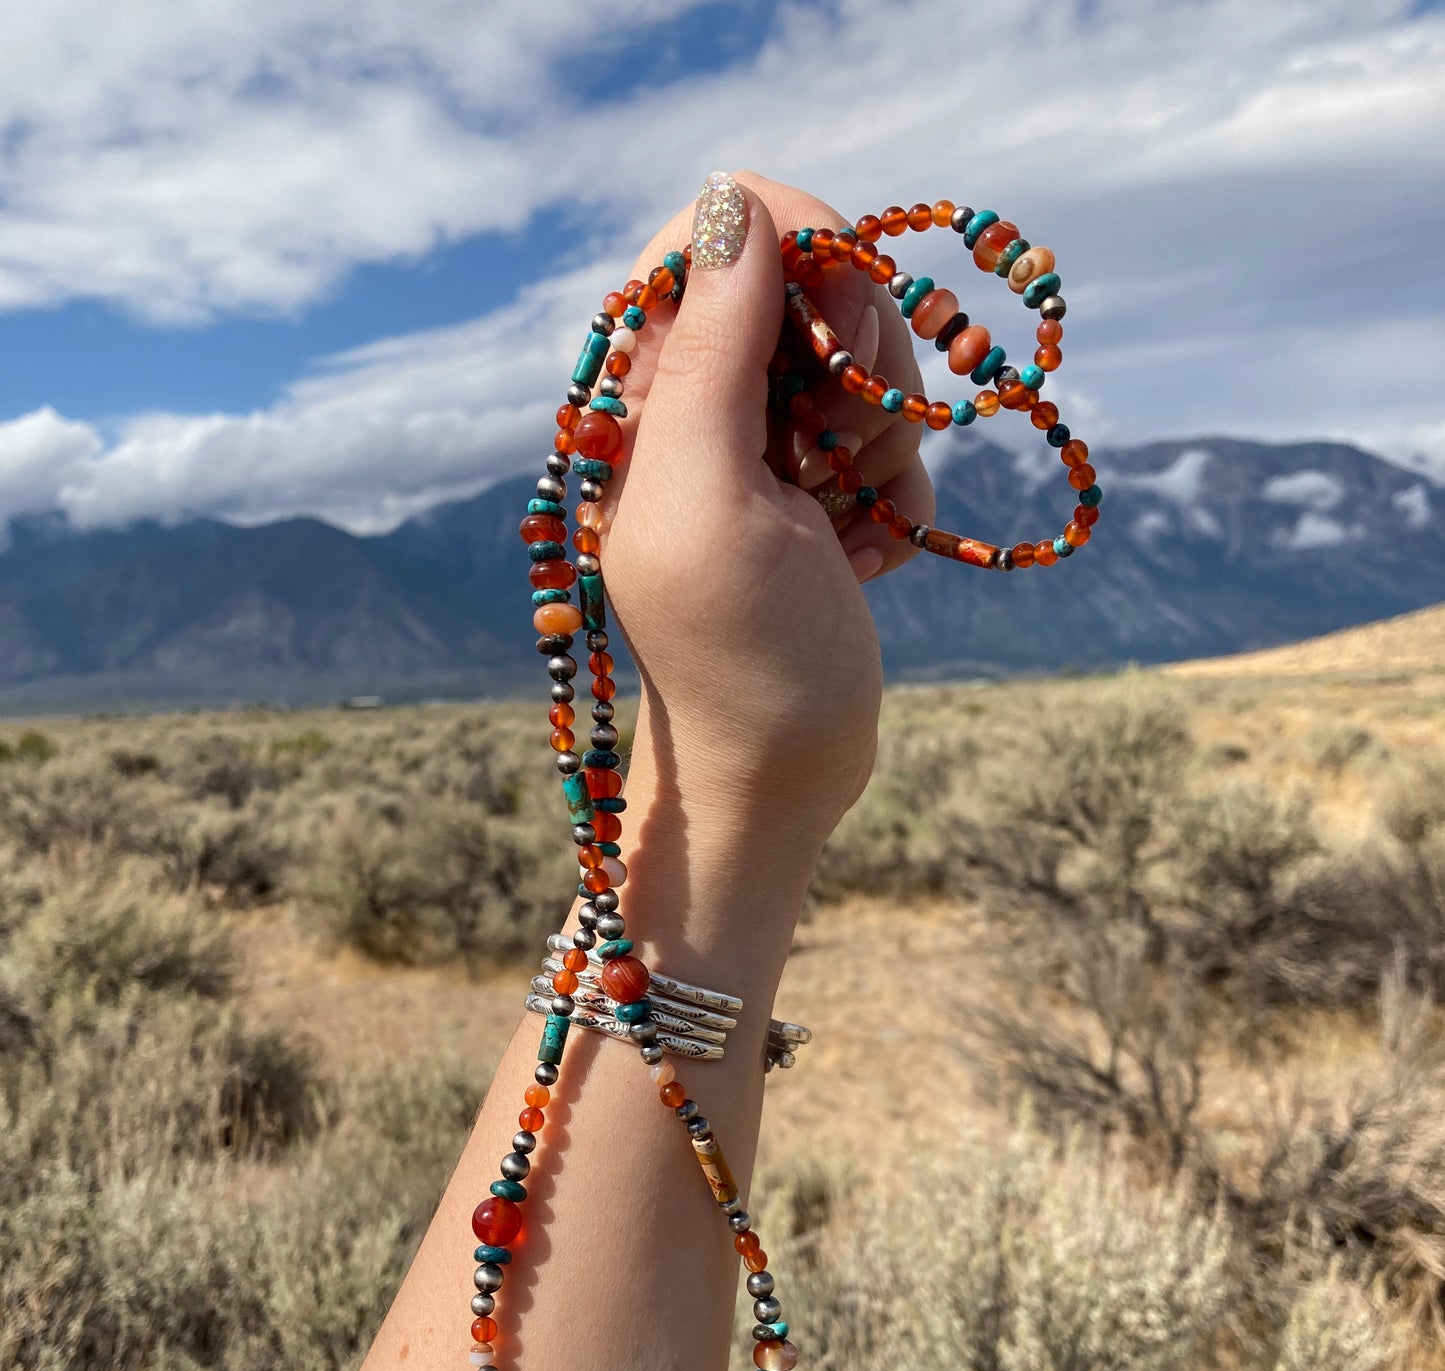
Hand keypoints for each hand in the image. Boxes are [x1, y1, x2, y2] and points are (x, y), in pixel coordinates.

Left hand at [593, 170, 934, 849]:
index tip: (842, 330)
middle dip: (856, 355)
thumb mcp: (712, 499)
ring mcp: (761, 442)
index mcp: (642, 392)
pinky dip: (897, 485)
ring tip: (848, 520)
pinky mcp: (817, 486)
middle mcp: (694, 401)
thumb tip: (733, 206)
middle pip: (806, 282)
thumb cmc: (739, 655)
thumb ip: (710, 354)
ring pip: (859, 354)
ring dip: (884, 431)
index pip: (714, 232)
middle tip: (842, 448)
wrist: (777, 777)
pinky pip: (889, 430)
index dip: (797, 247)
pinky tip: (862, 554)